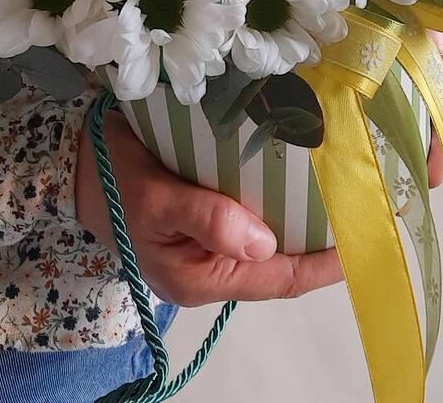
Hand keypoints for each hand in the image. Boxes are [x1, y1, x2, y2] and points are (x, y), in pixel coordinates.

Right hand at [75, 110, 343, 306]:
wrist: (77, 165)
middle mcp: (213, 269)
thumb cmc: (113, 183)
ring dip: (305, 215)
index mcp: (201, 278)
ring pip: (271, 237)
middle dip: (323, 238)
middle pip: (282, 262)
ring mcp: (212, 245)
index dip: (325, 263)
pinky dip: (280, 196)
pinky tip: (300, 170)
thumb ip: (206, 219)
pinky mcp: (210, 218)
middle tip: (364, 200)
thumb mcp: (154, 200)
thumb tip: (266, 241)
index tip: (365, 237)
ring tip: (343, 184)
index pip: (279, 278)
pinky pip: (255, 214)